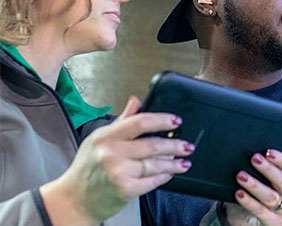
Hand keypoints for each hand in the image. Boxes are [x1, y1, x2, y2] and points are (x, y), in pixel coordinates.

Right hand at [40, 96, 193, 224]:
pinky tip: (170, 173)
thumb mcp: (98, 138)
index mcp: (105, 137)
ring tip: (184, 161)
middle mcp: (111, 153)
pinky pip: (152, 181)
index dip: (162, 120)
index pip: (139, 122)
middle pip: (152, 144)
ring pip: (155, 164)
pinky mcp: (125, 190)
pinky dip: (163, 177)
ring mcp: (118, 172)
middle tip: (187, 145)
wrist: (74, 200)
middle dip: (175, 145)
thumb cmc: (87, 169)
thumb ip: (122, 120)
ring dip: (174, 162)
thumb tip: (136, 100)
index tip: (176, 120)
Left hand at [225, 142, 281, 225]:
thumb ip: (276, 162)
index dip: (281, 159)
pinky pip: (261, 211)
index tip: (268, 151)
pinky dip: (249, 201)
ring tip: (241, 176)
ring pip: (272, 197)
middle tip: (254, 158)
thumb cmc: (258, 194)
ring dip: (255, 185)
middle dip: (268, 169)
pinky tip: (239, 193)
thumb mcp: (266, 178)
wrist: (249, 219)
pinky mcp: (274, 223)